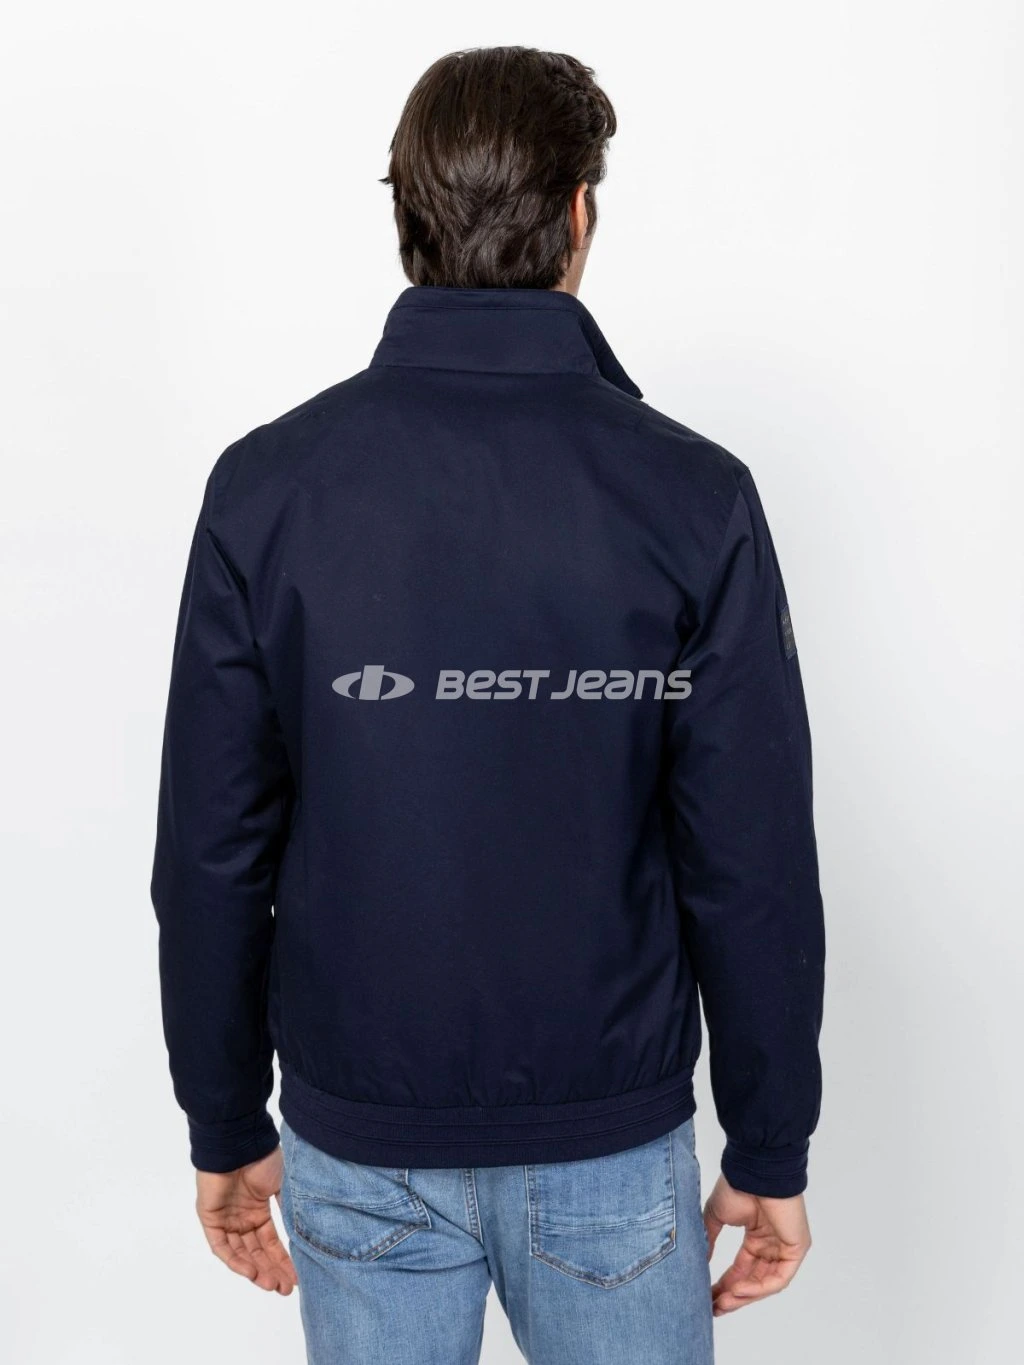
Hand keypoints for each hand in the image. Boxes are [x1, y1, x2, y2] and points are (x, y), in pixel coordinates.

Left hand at [195, 1145, 297, 1293]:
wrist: (239, 1142)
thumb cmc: (263, 1158)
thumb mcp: (283, 1185)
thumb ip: (289, 1209)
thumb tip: (304, 1233)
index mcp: (258, 1209)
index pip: (270, 1242)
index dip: (283, 1260)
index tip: (297, 1278)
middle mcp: (242, 1217)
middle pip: (257, 1252)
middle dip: (272, 1271)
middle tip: (286, 1289)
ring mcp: (226, 1219)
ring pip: (240, 1253)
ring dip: (256, 1270)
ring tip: (272, 1285)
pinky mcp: (210, 1219)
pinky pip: (222, 1246)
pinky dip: (235, 1260)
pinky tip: (251, 1271)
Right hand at [702, 1174, 810, 1315]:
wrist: (754, 1170)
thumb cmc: (737, 1186)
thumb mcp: (716, 1216)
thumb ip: (709, 1240)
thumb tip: (698, 1264)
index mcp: (756, 1236)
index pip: (741, 1269)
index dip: (725, 1284)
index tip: (707, 1298)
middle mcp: (772, 1244)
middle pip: (753, 1280)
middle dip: (733, 1296)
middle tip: (714, 1308)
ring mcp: (785, 1248)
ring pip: (765, 1283)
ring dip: (744, 1296)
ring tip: (722, 1302)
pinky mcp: (796, 1250)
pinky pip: (778, 1278)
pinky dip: (758, 1288)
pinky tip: (738, 1289)